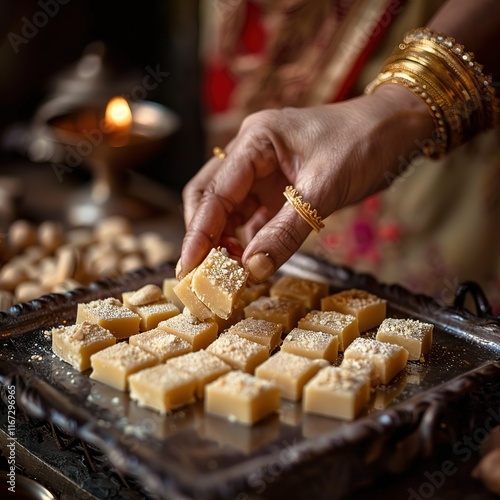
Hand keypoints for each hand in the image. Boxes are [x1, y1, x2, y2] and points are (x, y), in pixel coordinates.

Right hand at [177, 84, 432, 281]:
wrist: (395, 129)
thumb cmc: (363, 145)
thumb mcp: (324, 190)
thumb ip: (286, 231)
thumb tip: (251, 269)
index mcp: (255, 140)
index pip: (215, 191)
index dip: (199, 232)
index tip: (188, 267)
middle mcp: (251, 153)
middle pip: (211, 197)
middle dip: (204, 235)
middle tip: (203, 274)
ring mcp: (263, 171)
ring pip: (229, 209)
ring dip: (225, 240)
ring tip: (226, 273)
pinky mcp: (278, 188)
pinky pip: (253, 216)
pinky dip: (248, 239)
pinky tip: (249, 260)